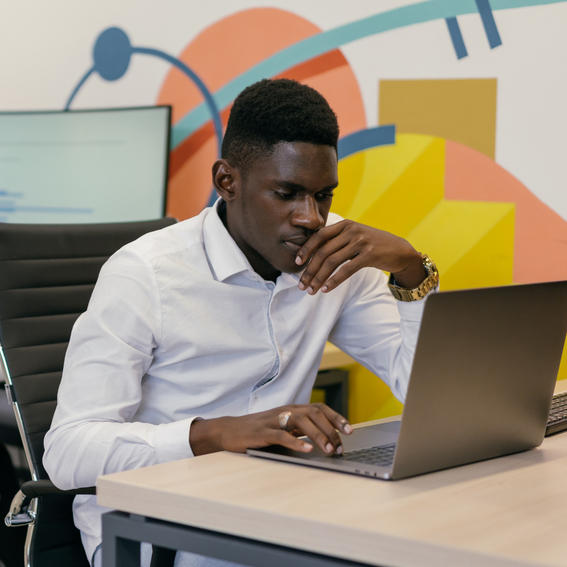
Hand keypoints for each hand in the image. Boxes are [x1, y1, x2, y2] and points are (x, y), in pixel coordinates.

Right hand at [189, 403, 352, 456]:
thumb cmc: (259, 430)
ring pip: (301, 421)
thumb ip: (300, 428)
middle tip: (340, 446)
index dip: (336, 418)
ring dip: (318, 435)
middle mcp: (285, 411)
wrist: (230, 430)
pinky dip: (296, 442)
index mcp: (292, 409)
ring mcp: (274, 420)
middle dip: (331, 429)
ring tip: (328, 450)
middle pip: (314, 413)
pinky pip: (282, 435)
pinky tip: (307, 450)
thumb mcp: (283, 426)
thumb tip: (326, 437)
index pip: (319, 408)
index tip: (349, 430)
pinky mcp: (262, 432)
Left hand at [295, 220, 425, 293]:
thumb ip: (337, 241)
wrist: (399, 251)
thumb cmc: (373, 246)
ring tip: (311, 291)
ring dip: (319, 279)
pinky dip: (333, 281)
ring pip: (332, 262)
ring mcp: (360, 242)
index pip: (318, 236)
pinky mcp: (369, 254)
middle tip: (301, 285)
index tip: (296, 263)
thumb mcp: (354, 237)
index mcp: (344, 225)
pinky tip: (326, 290)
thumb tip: (312, 255)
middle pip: (323, 252)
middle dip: (309, 270)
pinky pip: (346, 270)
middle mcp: (351, 230)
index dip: (305, 250)